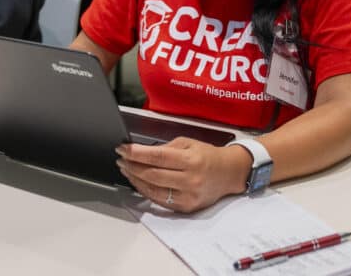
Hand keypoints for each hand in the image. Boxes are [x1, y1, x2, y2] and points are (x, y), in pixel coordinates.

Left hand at [116, 137, 250, 212]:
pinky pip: (160, 201)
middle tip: (121, 159)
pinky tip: (139, 182)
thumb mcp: (189, 143)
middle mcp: (190, 179)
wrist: (229, 173)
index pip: (157, 157)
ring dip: (135, 180)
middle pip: (152, 175)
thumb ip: (166, 147)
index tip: (122, 149)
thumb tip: (142, 152)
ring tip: (126, 170)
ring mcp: (188, 196)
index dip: (136, 153)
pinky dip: (146, 191)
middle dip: (132, 166)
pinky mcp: (186, 207)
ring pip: (153, 190)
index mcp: (191, 160)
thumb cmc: (208, 156)